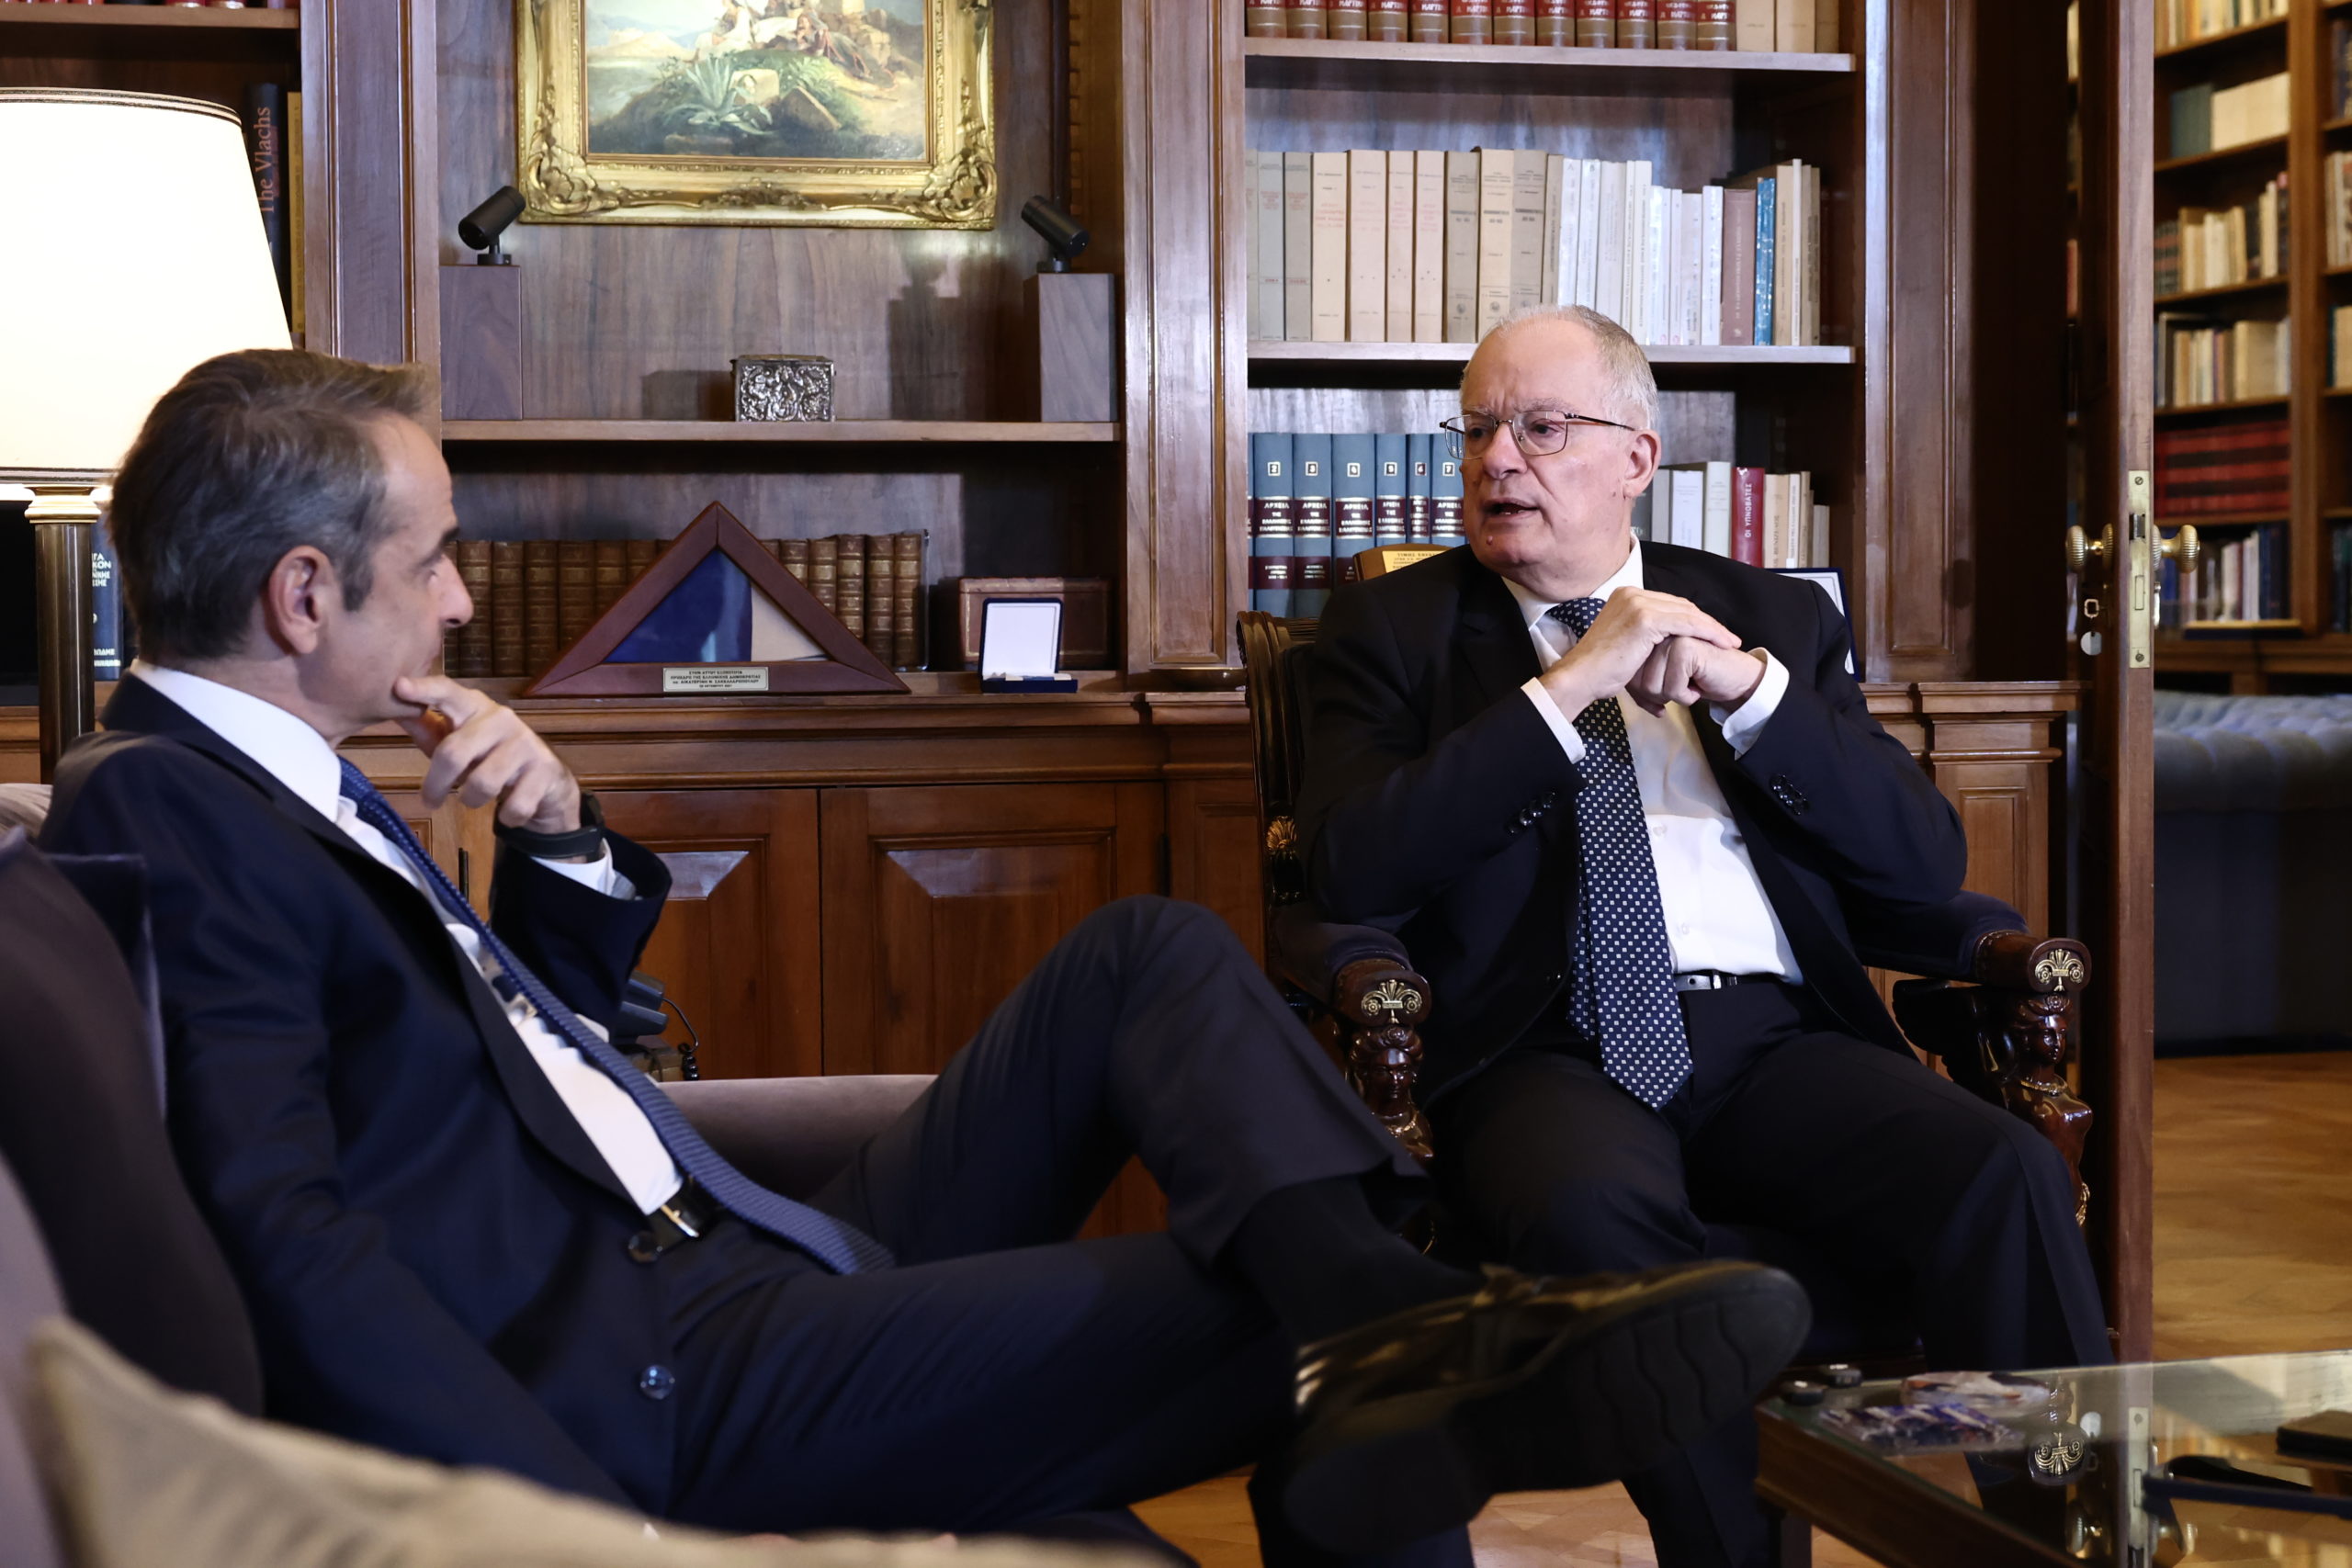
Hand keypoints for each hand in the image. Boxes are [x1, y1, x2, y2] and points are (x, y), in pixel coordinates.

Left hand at [390, 675, 581, 832]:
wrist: (548, 782)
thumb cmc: (489, 757)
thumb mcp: (456, 741)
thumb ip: (427, 727)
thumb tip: (394, 708)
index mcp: (475, 707)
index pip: (448, 692)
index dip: (424, 690)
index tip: (399, 687)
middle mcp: (502, 719)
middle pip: (454, 751)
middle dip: (436, 783)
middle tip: (429, 801)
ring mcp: (526, 743)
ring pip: (483, 783)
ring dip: (471, 800)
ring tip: (472, 799)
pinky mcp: (546, 770)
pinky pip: (514, 806)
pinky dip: (506, 816)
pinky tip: (507, 810)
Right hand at [1537, 590, 1743, 715]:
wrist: (1581, 677)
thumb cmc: (1600, 669)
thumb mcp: (1625, 644)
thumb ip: (1645, 637)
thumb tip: (1664, 646)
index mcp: (1626, 596)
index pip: (1669, 603)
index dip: (1693, 619)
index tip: (1712, 634)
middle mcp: (1631, 594)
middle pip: (1681, 605)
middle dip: (1707, 622)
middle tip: (1726, 638)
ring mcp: (1638, 604)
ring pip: (1687, 613)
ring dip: (1713, 628)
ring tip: (1730, 643)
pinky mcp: (1646, 619)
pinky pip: (1686, 623)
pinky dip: (1707, 633)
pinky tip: (1722, 643)